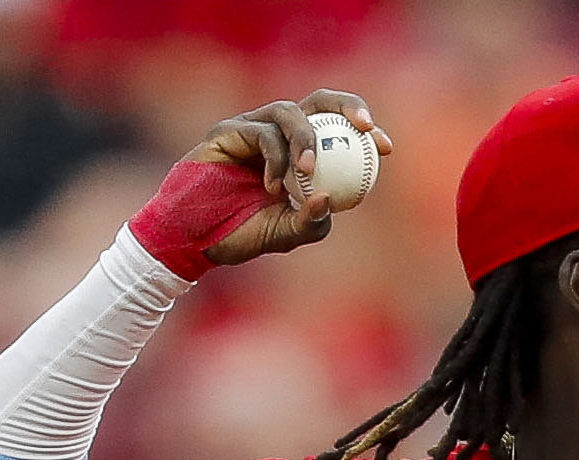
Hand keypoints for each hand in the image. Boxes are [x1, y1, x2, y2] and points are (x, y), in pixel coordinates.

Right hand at [196, 91, 393, 265]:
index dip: (364, 131)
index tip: (385, 148)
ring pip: (289, 113)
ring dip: (305, 140)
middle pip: (318, 102)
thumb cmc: (239, 235)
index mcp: (298, 153)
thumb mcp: (285, 234)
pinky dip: (275, 158)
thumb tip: (330, 199)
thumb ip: (311, 222)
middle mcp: (277, 134)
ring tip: (307, 171)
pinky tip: (272, 185)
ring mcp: (252, 127)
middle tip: (365, 127)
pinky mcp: (228, 130)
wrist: (193, 239)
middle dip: (347, 105)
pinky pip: (262, 132)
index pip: (337, 129)